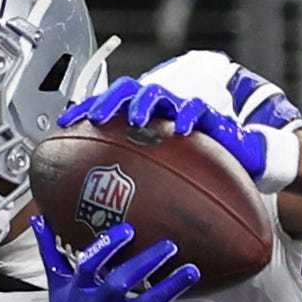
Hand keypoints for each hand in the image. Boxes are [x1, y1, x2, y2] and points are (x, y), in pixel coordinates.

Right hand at [34, 218, 211, 301]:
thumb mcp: (55, 287)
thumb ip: (50, 252)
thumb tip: (39, 220)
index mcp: (80, 289)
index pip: (90, 264)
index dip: (108, 247)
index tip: (128, 231)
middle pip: (121, 282)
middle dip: (144, 263)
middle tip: (169, 245)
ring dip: (170, 288)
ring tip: (192, 270)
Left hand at [58, 74, 294, 181]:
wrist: (237, 163)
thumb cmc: (197, 173)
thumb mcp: (158, 180)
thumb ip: (131, 186)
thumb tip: (94, 211)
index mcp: (140, 119)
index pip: (107, 105)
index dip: (84, 109)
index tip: (64, 123)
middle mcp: (158, 109)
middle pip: (126, 90)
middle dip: (109, 101)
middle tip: (98, 118)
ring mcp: (182, 109)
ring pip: (157, 92)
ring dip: (144, 104)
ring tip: (137, 118)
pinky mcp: (209, 115)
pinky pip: (197, 109)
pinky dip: (187, 116)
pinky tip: (179, 129)